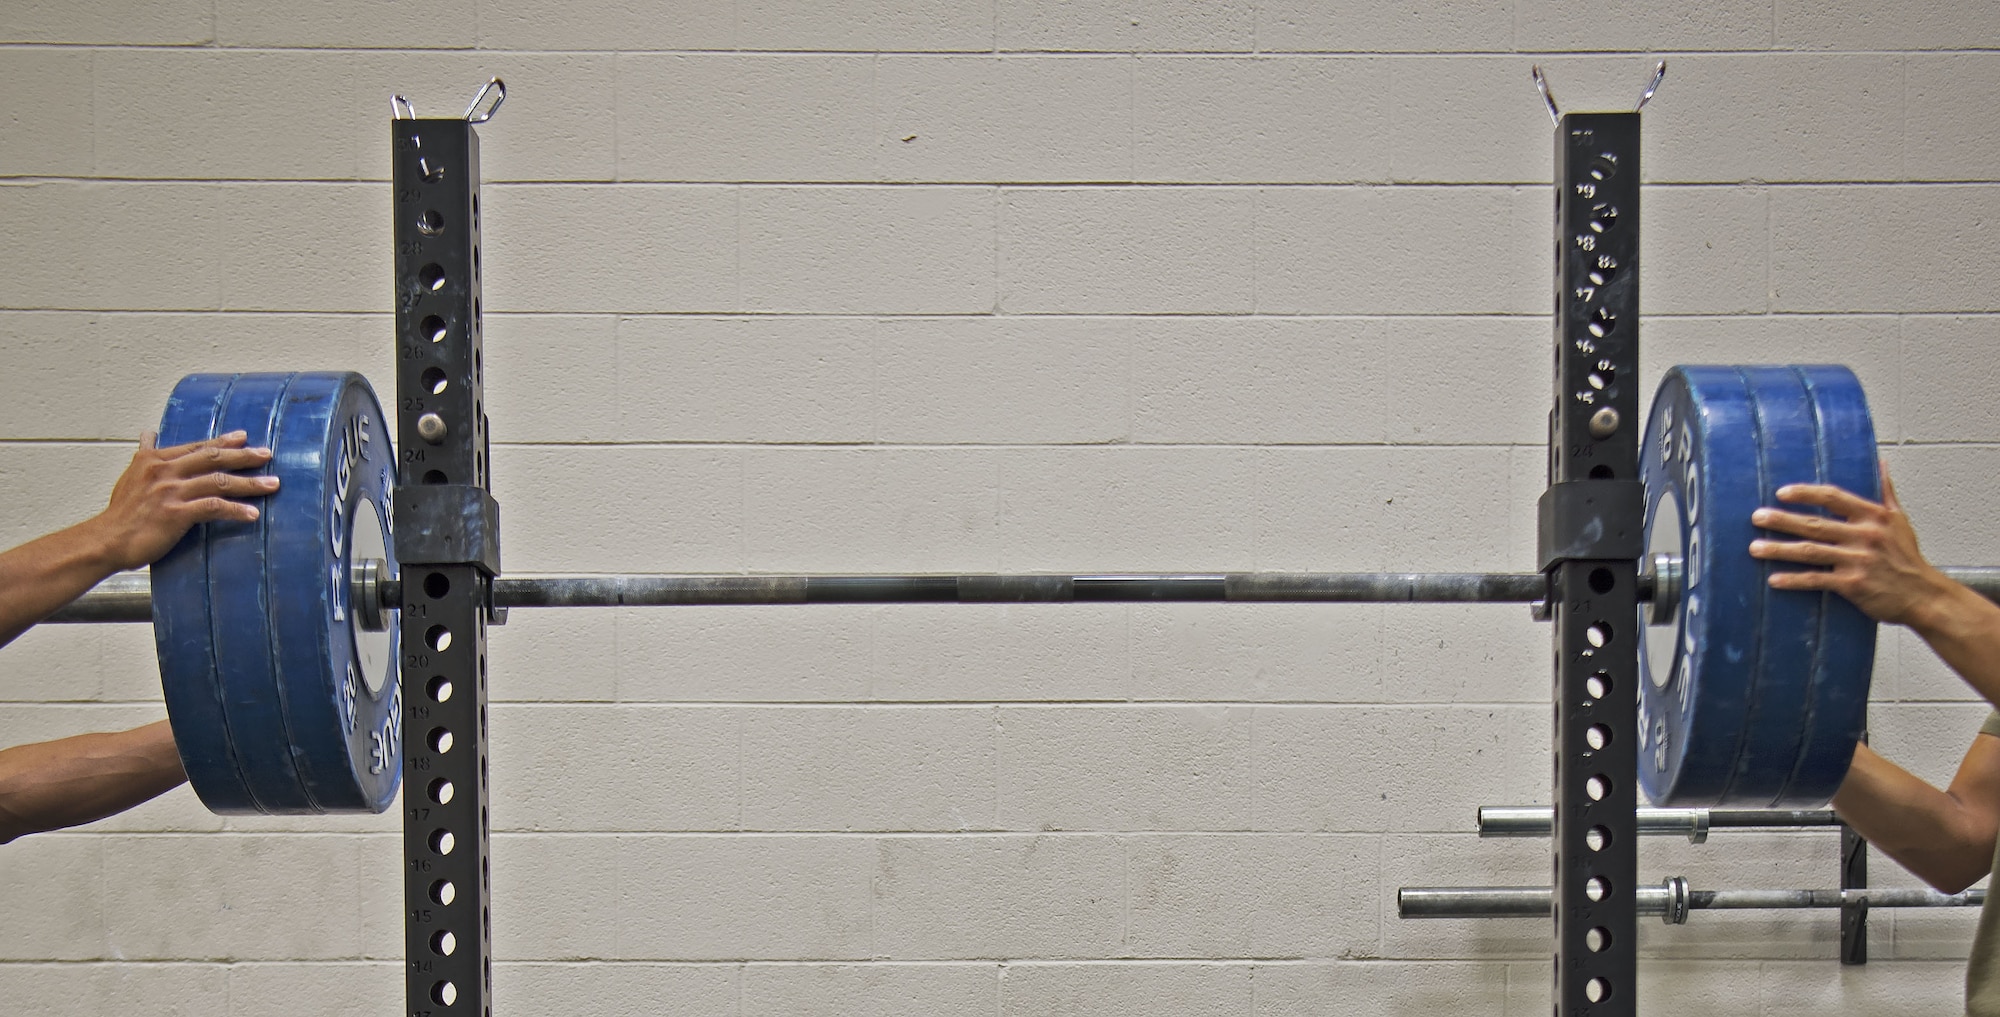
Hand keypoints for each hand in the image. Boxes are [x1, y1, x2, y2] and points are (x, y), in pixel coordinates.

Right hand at [87, 431, 279, 570]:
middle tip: (266, 454)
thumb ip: (145, 454)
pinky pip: (213, 507)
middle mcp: (164, 471)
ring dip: (249, 483)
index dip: (221, 441)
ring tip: (272, 485)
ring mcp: (170, 492)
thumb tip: (147, 432)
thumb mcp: (129, 475)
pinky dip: (235, 510)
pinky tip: (252, 514)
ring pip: (218, 481)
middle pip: (212, 458)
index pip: (195, 447)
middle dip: (243, 455)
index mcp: (154, 460)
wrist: (105, 540)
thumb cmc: (120, 514)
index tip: (243, 437)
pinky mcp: (175, 513)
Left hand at [1747, 464, 1954, 626]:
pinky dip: (1794, 580)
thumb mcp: (1900, 520)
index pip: (1833, 497)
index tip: (1781, 492)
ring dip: (1779, 550)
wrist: (1924, 595)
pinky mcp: (1853, 585)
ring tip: (1754, 548)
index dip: (1806, 493)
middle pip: (1815, 524)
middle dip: (1782, 520)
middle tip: (1756, 517)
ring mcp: (1858, 560)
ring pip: (1810, 551)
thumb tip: (1880, 462)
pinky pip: (1817, 580)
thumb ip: (1885, 491)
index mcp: (1873, 516)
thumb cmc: (1908, 558)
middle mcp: (1864, 535)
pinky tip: (1774, 579)